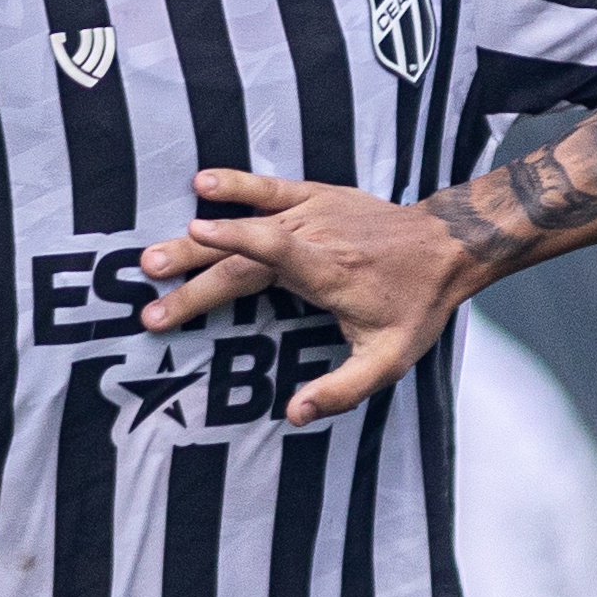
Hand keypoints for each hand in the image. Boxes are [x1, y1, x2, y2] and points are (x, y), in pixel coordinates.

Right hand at [140, 169, 475, 425]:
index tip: (197, 235)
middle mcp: (316, 237)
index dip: (236, 241)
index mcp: (329, 271)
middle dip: (193, 274)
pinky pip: (270, 189)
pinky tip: (201, 182)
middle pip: (244, 253)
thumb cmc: (416, 305)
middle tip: (149, 291)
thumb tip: (295, 414)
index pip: (274, 252)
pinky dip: (236, 184)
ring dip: (200, 236)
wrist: (447, 246)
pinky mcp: (315, 198)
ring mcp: (314, 213)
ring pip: (247, 224)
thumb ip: (342, 389)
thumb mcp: (389, 360)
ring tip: (153, 253)